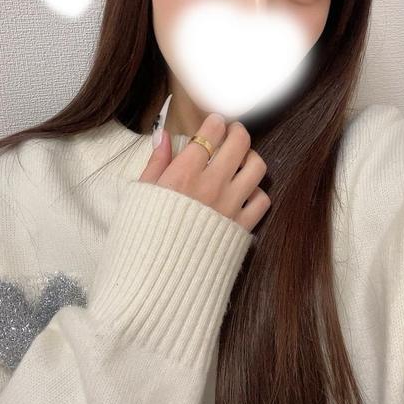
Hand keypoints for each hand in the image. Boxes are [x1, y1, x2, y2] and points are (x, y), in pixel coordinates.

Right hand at [138, 112, 270, 232]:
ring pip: (257, 167)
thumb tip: (163, 136)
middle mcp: (210, 187)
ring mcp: (229, 207)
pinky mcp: (241, 228)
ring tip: (241, 160)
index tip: (214, 122)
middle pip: (239, 143)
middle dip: (237, 131)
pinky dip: (256, 192)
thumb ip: (156, 162)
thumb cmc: (142, 237)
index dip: (215, 122)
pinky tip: (243, 192)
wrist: (156, 281)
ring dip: (250, 158)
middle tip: (232, 132)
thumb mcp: (141, 195)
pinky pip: (261, 200)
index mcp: (182, 175)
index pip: (210, 134)